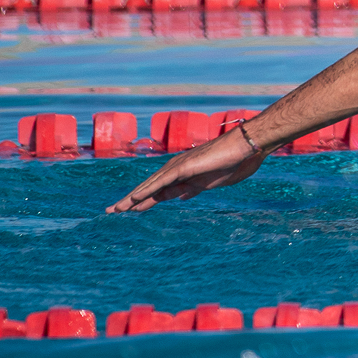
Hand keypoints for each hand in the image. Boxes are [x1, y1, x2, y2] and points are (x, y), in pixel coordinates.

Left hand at [106, 126, 267, 213]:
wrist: (245, 146)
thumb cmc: (234, 162)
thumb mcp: (210, 182)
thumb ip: (194, 188)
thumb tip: (181, 197)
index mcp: (184, 176)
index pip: (157, 190)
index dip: (142, 200)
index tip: (129, 210)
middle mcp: (176, 170)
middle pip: (148, 188)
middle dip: (130, 200)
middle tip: (112, 211)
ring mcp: (178, 168)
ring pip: (149, 186)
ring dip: (131, 198)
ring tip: (116, 209)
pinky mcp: (183, 168)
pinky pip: (160, 182)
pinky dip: (145, 191)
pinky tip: (132, 200)